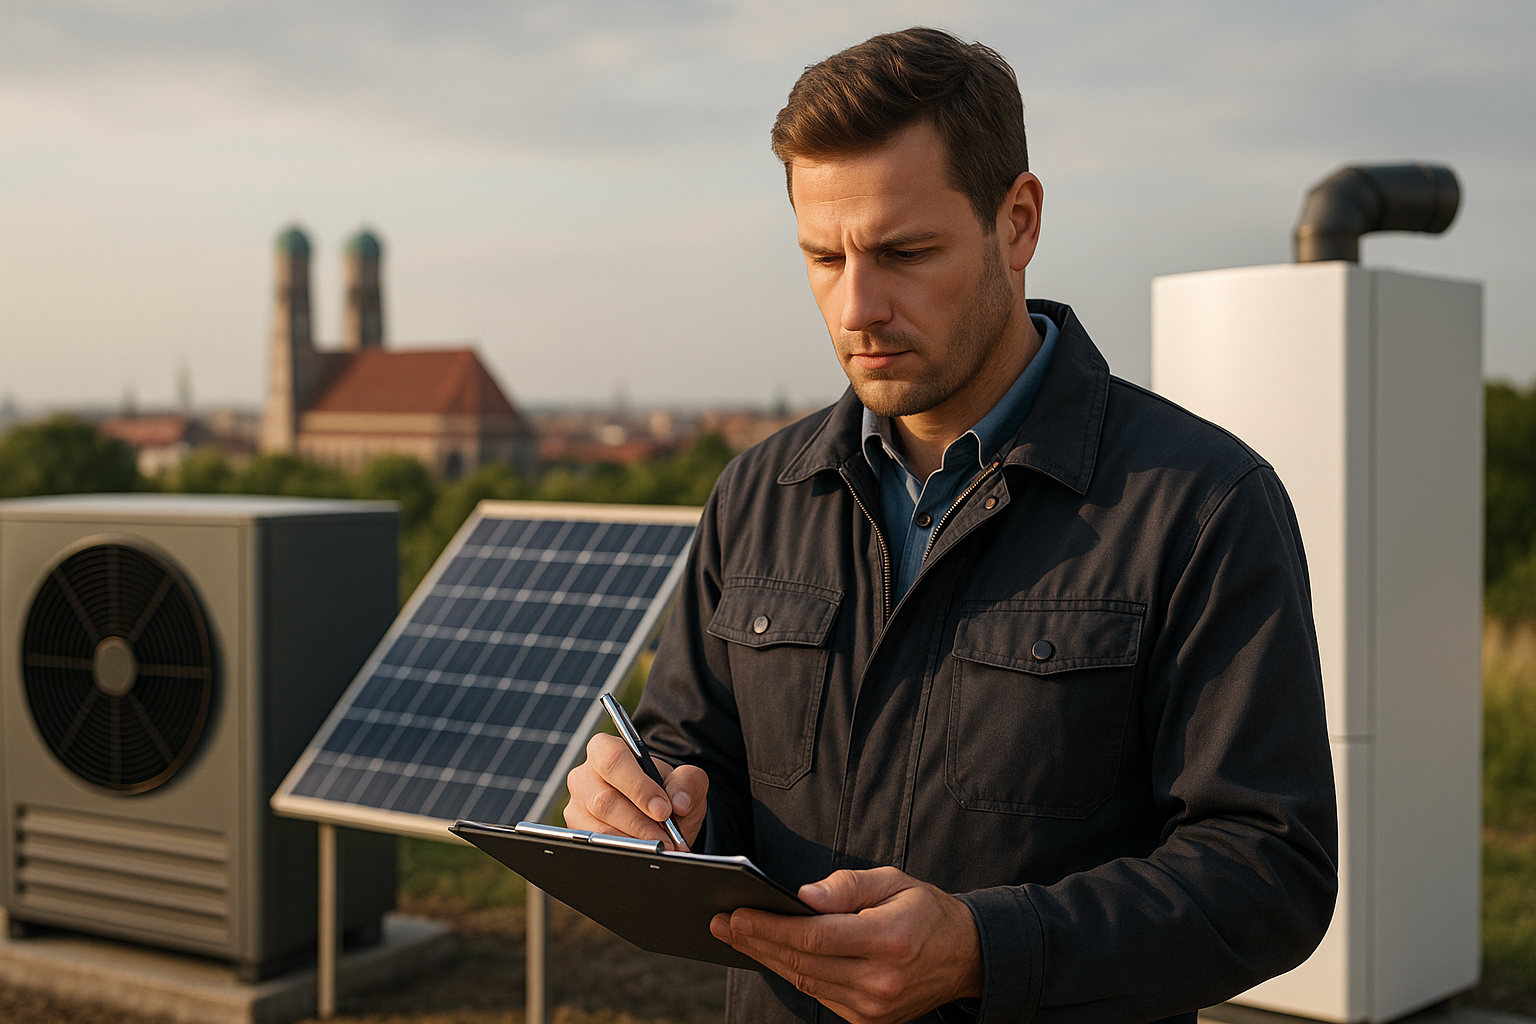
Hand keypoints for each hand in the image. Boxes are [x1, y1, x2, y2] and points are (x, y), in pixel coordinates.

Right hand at [565, 733, 707, 849]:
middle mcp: (584, 776)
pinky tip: (645, 855)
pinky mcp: (578, 833)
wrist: (657, 814)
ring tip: (661, 848)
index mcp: (605, 749)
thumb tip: (680, 802)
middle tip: (667, 839)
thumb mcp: (683, 781)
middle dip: (640, 824)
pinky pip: (597, 848)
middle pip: (605, 801)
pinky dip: (625, 854)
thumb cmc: (664, 791)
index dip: (638, 787)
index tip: (662, 810)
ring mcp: (577, 806)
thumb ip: (687, 782)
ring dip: (635, 842)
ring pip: (600, 830)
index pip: (614, 761)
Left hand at [709, 866, 981, 1023]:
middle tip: (722, 923)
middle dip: (757, 942)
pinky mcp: (869, 1021)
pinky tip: (771, 955)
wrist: (964, 956)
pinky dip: (793, 974)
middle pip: (803, 963)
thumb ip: (847, 885)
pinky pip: (820, 995)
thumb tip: (803, 896)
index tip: (737, 912)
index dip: (771, 926)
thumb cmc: (924, 910)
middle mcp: (881, 981)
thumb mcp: (893, 881)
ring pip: (807, 982)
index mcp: (888, 940)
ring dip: (768, 960)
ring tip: (738, 936)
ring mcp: (874, 1008)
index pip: (815, 936)